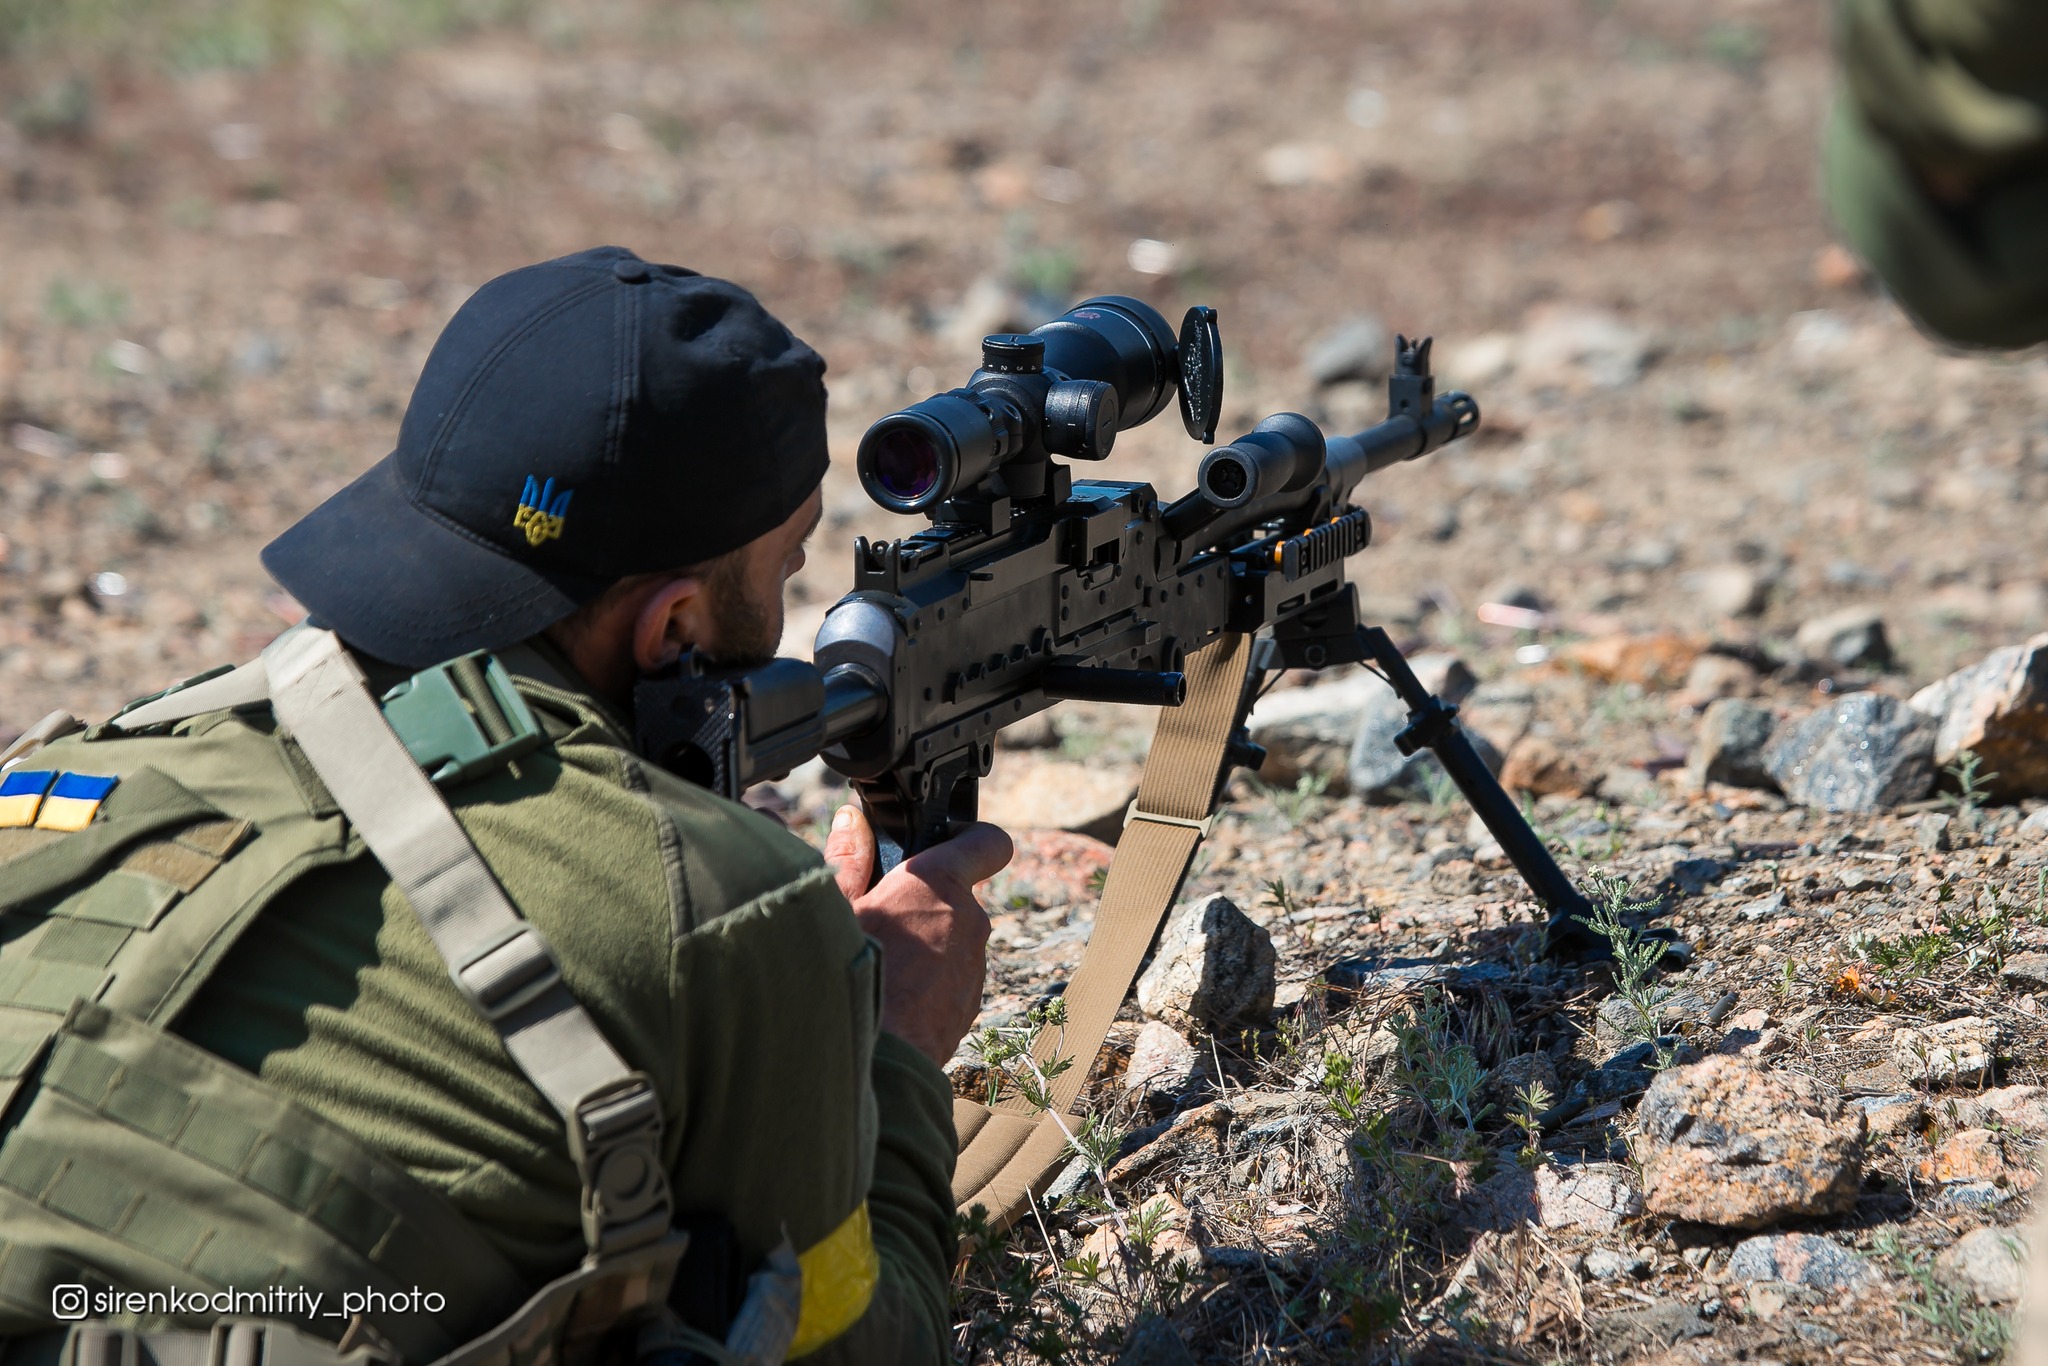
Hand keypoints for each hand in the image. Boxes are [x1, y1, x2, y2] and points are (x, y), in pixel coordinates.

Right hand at [824, 804, 1011, 1066]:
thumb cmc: (848, 976)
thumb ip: (848, 859)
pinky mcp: (969, 1005)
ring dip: (924, 944)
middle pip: (956, 896)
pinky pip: (951, 979)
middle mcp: (969, 920)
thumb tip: (850, 820)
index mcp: (938, 883)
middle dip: (923, 901)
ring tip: (877, 963)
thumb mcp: (835, 908)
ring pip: (953, 940)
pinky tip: (888, 996)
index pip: (987, 842)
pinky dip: (927, 981)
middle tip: (878, 916)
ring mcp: (974, 966)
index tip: (942, 845)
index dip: (970, 839)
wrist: (873, 1063)